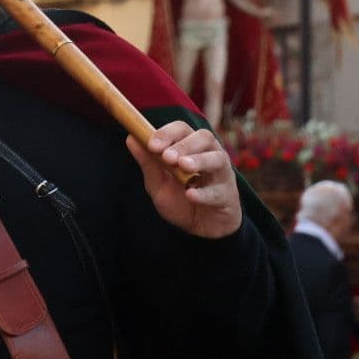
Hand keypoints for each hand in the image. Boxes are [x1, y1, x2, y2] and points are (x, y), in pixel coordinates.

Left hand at [126, 121, 241, 238]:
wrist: (201, 229)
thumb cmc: (181, 200)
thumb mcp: (158, 183)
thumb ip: (148, 163)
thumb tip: (131, 138)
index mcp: (192, 147)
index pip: (182, 129)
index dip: (168, 133)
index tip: (152, 145)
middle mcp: (210, 154)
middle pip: (204, 137)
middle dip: (184, 145)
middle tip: (168, 157)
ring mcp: (221, 174)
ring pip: (217, 159)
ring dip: (199, 160)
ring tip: (183, 166)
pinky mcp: (228, 195)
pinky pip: (218, 191)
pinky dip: (204, 193)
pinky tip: (190, 195)